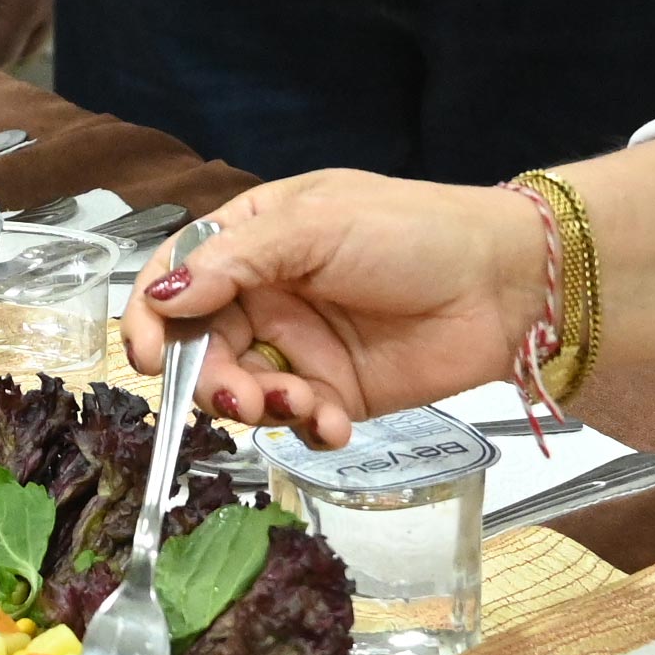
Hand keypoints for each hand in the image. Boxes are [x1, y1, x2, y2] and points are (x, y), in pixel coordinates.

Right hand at [141, 170, 546, 442]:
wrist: (505, 284)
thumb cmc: (413, 232)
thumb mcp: (315, 226)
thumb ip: (234, 263)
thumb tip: (162, 297)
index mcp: (251, 239)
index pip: (174, 278)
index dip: (151, 319)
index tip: (149, 357)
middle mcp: (264, 295)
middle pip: (198, 347)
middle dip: (208, 379)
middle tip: (240, 398)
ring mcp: (298, 347)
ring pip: (241, 390)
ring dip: (257, 407)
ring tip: (301, 406)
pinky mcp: (335, 393)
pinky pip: (295, 422)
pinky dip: (306, 429)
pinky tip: (335, 422)